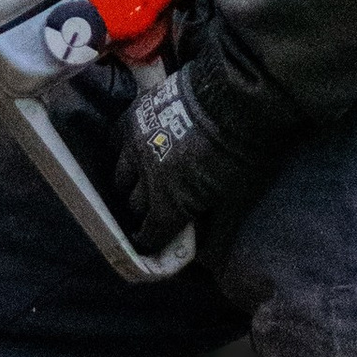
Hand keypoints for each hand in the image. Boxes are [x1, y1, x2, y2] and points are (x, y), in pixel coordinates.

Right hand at [107, 64, 265, 252]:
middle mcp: (143, 179)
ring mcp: (134, 146)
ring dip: (133, 184)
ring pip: (121, 176)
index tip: (155, 240)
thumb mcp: (238, 199)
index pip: (149, 235)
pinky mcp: (133, 118)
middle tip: (158, 208)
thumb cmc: (241, 153)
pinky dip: (123, 152)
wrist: (235, 96)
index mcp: (167, 204)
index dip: (152, 240)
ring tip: (145, 180)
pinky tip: (136, 151)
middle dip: (146, 212)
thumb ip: (218, 232)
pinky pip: (116, 142)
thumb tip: (207, 259)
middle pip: (135, 206)